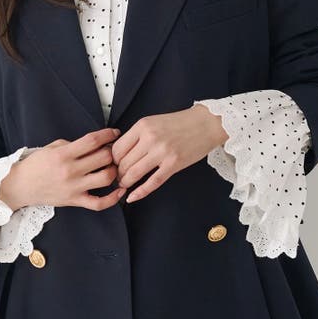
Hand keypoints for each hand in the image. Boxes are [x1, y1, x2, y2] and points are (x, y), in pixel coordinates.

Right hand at [0, 128, 126, 210]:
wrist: (20, 186)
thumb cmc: (35, 165)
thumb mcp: (51, 147)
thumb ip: (72, 144)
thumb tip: (94, 144)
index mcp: (63, 155)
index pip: (92, 141)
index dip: (108, 134)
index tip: (115, 133)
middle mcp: (70, 171)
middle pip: (103, 158)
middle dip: (112, 151)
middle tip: (112, 150)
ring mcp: (73, 188)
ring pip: (106, 178)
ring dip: (114, 170)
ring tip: (112, 166)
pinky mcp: (75, 201)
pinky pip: (99, 203)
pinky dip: (113, 198)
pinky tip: (120, 190)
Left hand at [110, 103, 227, 202]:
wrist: (205, 124)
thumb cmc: (179, 123)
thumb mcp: (153, 121)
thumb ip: (137, 135)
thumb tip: (119, 153)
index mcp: (142, 126)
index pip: (117, 148)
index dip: (112, 160)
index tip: (113, 165)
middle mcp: (150, 138)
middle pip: (123, 163)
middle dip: (118, 173)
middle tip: (117, 178)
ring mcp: (162, 152)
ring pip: (134, 173)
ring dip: (126, 182)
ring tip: (124, 185)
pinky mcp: (173, 165)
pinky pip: (152, 182)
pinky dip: (140, 192)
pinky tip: (132, 197)